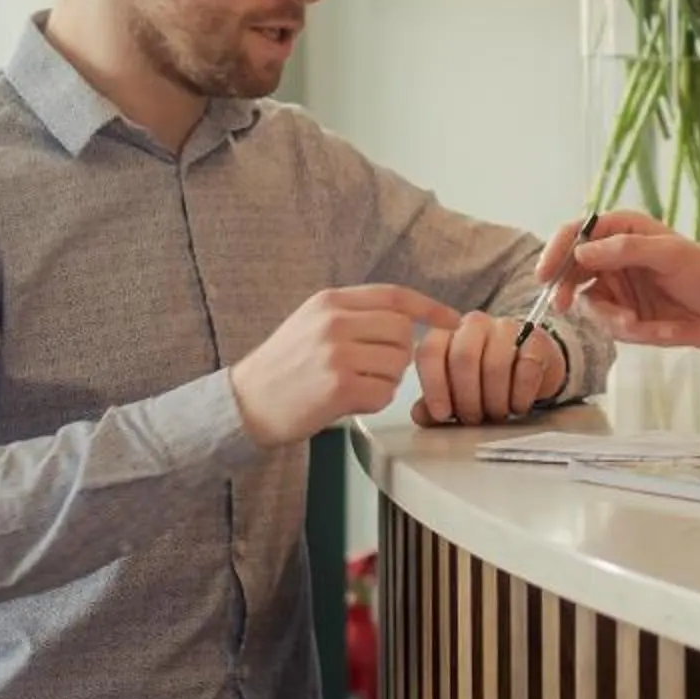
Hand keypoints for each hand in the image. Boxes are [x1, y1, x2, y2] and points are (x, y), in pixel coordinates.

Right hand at [229, 285, 460, 447]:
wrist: (245, 403)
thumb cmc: (283, 367)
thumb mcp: (312, 322)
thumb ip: (354, 315)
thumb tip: (408, 320)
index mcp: (330, 301)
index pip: (395, 295)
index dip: (430, 307)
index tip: (454, 320)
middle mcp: (334, 322)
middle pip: (403, 332)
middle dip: (398, 354)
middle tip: (371, 369)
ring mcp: (336, 354)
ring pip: (398, 364)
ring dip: (386, 381)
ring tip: (354, 385)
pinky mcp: (339, 388)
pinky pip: (385, 393)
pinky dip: (375, 401)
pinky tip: (348, 401)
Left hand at [413, 310, 566, 426]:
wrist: (529, 372)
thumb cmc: (486, 382)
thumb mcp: (456, 393)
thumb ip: (435, 403)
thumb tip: (420, 415)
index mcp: (448, 333)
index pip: (431, 350)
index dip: (434, 386)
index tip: (442, 414)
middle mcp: (474, 325)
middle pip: (463, 358)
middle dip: (467, 398)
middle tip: (473, 419)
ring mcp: (507, 328)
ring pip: (495, 364)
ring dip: (495, 400)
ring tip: (496, 414)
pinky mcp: (536, 340)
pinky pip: (526, 369)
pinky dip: (520, 396)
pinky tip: (517, 406)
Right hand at [552, 210, 699, 360]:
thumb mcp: (670, 253)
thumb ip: (626, 250)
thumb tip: (582, 250)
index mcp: (623, 230)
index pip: (578, 233)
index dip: (557, 250)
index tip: (545, 273)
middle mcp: (615, 257)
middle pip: (571, 269)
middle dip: (566, 288)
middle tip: (561, 303)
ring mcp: (619, 288)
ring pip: (590, 304)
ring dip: (611, 317)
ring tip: (638, 324)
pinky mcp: (627, 316)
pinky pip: (612, 327)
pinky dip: (634, 331)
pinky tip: (662, 328)